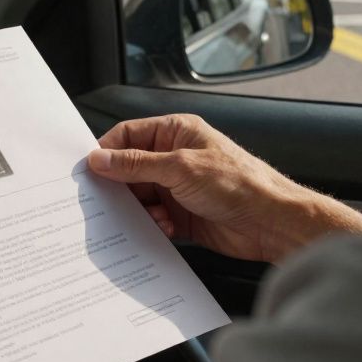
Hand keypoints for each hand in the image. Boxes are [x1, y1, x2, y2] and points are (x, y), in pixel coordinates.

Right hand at [89, 115, 361, 263]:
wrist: (272, 222)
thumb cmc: (238, 183)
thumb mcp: (179, 168)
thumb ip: (136, 164)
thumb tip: (100, 158)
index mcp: (176, 132)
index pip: (129, 135)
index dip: (108, 151)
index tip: (90, 170)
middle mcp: (175, 158)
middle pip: (130, 168)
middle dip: (120, 185)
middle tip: (105, 200)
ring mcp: (179, 187)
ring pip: (140, 197)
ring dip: (138, 209)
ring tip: (147, 216)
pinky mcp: (183, 215)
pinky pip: (153, 219)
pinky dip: (152, 225)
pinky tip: (163, 228)